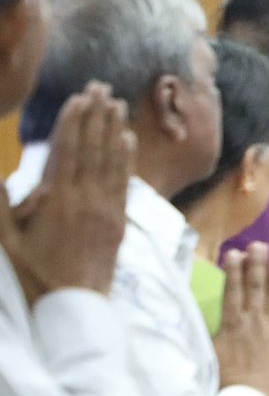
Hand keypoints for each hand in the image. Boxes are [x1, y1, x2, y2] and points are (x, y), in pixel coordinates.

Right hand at [0, 83, 133, 297]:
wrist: (74, 308)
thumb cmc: (34, 275)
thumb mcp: (8, 242)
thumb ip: (1, 208)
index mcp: (58, 201)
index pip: (69, 151)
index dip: (75, 121)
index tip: (79, 98)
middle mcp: (87, 200)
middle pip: (95, 149)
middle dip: (98, 116)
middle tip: (102, 87)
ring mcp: (107, 210)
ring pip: (113, 161)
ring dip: (115, 130)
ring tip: (117, 104)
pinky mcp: (119, 222)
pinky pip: (124, 183)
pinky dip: (126, 159)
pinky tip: (128, 140)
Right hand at [213, 243, 268, 395]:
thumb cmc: (223, 379)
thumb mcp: (208, 351)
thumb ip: (207, 329)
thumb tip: (192, 313)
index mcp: (232, 324)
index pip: (233, 290)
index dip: (234, 270)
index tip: (235, 252)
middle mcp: (254, 323)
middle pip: (256, 288)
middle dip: (257, 264)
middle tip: (260, 244)